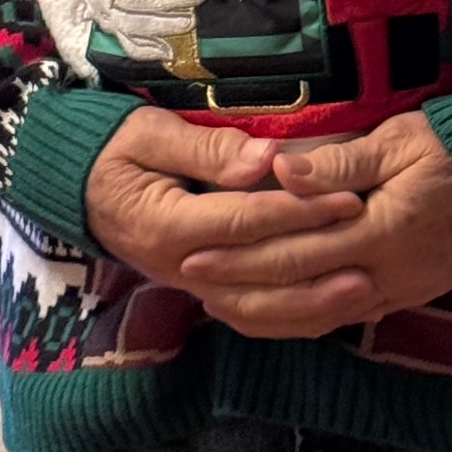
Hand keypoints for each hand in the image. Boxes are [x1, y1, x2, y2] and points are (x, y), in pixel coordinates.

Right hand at [83, 109, 363, 295]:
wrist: (79, 189)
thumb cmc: (113, 149)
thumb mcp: (148, 133)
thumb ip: (205, 149)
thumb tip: (263, 159)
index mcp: (168, 225)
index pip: (246, 222)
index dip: (299, 211)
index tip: (346, 196)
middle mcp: (183, 267)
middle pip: (260, 272)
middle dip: (320, 256)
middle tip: (372, 238)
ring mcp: (192, 286)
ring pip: (259, 309)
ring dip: (313, 302)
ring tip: (364, 287)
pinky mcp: (203, 290)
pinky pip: (250, 315)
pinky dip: (291, 317)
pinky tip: (329, 308)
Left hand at [178, 111, 451, 337]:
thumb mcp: (399, 140)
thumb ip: (339, 160)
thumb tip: (280, 169)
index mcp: (376, 232)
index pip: (292, 251)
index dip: (240, 254)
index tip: (194, 251)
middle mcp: (381, 273)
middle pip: (296, 290)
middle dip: (239, 289)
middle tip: (190, 282)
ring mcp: (394, 290)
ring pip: (316, 315)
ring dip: (265, 314)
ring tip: (221, 306)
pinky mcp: (404, 293)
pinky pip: (343, 316)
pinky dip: (303, 320)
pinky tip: (278, 315)